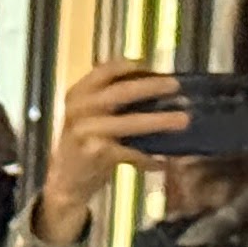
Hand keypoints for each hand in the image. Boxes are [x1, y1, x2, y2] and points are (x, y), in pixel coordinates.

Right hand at [32, 60, 192, 245]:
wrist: (64, 181)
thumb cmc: (83, 144)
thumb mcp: (88, 116)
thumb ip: (111, 102)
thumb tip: (158, 88)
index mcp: (77, 94)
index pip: (105, 70)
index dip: (131, 66)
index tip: (155, 68)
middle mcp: (79, 109)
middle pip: (122, 91)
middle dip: (153, 87)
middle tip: (177, 85)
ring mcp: (87, 131)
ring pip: (131, 122)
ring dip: (160, 121)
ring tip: (183, 120)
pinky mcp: (96, 152)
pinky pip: (131, 152)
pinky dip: (148, 158)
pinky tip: (161, 163)